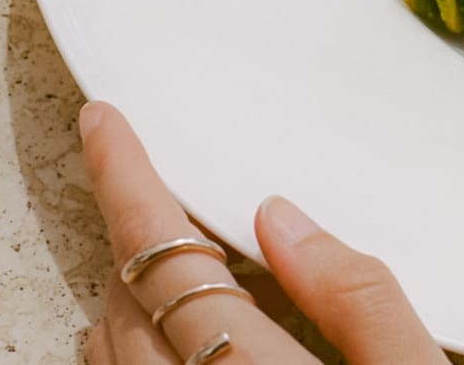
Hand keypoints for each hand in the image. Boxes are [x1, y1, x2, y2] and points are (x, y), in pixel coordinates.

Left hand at [80, 101, 446, 364]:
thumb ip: (357, 299)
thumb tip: (283, 218)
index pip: (162, 254)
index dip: (126, 179)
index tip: (105, 122)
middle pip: (126, 298)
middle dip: (140, 233)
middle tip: (171, 189)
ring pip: (111, 351)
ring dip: (131, 296)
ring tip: (179, 261)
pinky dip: (134, 349)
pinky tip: (185, 340)